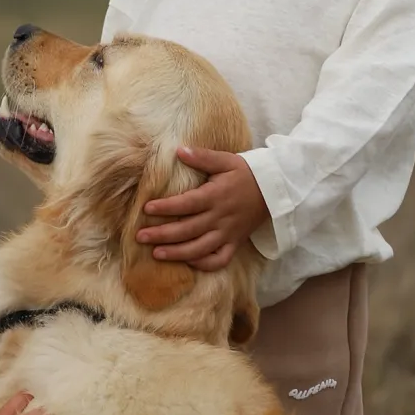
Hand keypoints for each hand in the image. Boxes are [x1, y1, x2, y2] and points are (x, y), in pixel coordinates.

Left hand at [136, 146, 268, 268]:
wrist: (274, 190)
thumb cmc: (246, 173)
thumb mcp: (226, 160)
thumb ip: (202, 157)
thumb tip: (178, 150)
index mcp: (216, 196)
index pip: (187, 204)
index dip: (166, 207)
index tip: (146, 209)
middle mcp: (220, 218)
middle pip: (187, 230)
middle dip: (162, 235)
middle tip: (139, 237)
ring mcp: (228, 233)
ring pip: (199, 249)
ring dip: (176, 253)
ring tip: (155, 254)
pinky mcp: (234, 243)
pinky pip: (219, 260)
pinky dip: (203, 264)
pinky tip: (187, 261)